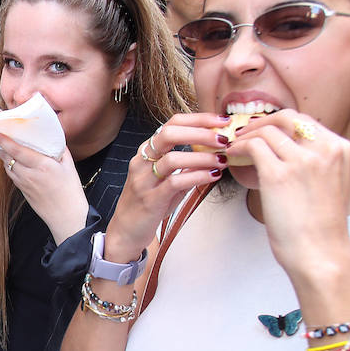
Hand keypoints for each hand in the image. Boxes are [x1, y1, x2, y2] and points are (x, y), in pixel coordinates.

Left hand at [0, 132, 89, 243]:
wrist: (67, 217)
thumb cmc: (71, 192)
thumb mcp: (69, 166)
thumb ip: (60, 150)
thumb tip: (54, 139)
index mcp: (42, 165)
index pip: (16, 150)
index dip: (2, 140)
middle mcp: (29, 174)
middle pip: (7, 158)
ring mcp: (24, 184)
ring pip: (7, 167)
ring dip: (3, 157)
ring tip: (1, 147)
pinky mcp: (23, 192)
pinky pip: (12, 176)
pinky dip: (10, 167)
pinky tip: (12, 162)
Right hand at [106, 113, 229, 260]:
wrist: (126, 231)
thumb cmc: (149, 204)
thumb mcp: (167, 179)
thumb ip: (187, 166)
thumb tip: (216, 151)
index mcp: (147, 152)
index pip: (172, 123)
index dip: (198, 119)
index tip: (221, 121)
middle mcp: (142, 162)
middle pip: (169, 134)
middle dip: (200, 132)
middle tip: (223, 138)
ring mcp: (144, 181)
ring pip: (173, 159)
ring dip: (202, 157)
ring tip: (222, 159)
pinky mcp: (150, 200)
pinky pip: (175, 182)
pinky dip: (197, 176)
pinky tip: (213, 176)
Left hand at [228, 111, 349, 278]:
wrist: (320, 252)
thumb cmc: (321, 225)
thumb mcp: (330, 182)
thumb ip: (316, 161)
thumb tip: (285, 148)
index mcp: (342, 149)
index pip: (306, 121)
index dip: (279, 123)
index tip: (263, 130)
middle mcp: (325, 149)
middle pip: (287, 118)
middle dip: (261, 122)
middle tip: (244, 132)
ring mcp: (303, 160)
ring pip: (266, 131)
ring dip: (245, 135)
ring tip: (234, 145)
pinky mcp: (279, 174)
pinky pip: (254, 147)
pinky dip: (239, 147)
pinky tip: (232, 155)